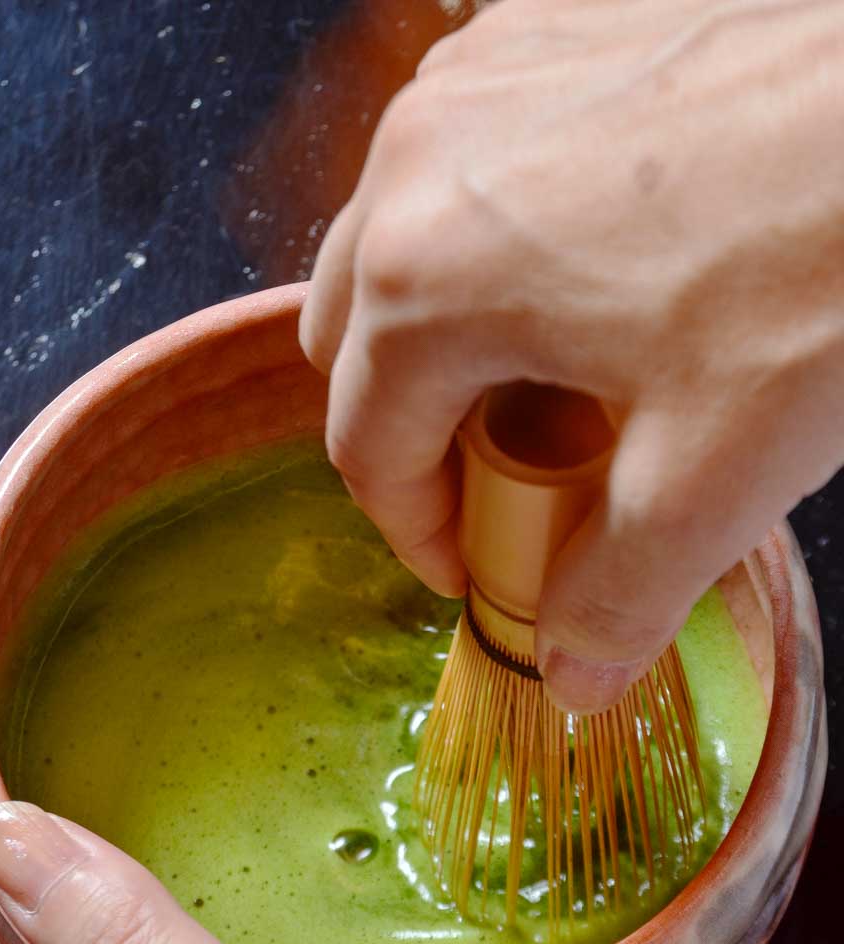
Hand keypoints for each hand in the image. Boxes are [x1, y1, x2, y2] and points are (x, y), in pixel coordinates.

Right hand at [299, 0, 843, 712]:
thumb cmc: (824, 253)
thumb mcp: (716, 467)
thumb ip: (621, 592)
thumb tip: (571, 673)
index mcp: (427, 275)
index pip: (364, 448)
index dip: (416, 532)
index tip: (473, 566)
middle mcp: (417, 162)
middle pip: (352, 346)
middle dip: (409, 431)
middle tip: (499, 481)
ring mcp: (471, 82)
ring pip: (391, 247)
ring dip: (437, 334)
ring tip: (546, 376)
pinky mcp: (533, 34)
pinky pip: (459, 165)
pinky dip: (482, 240)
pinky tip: (580, 268)